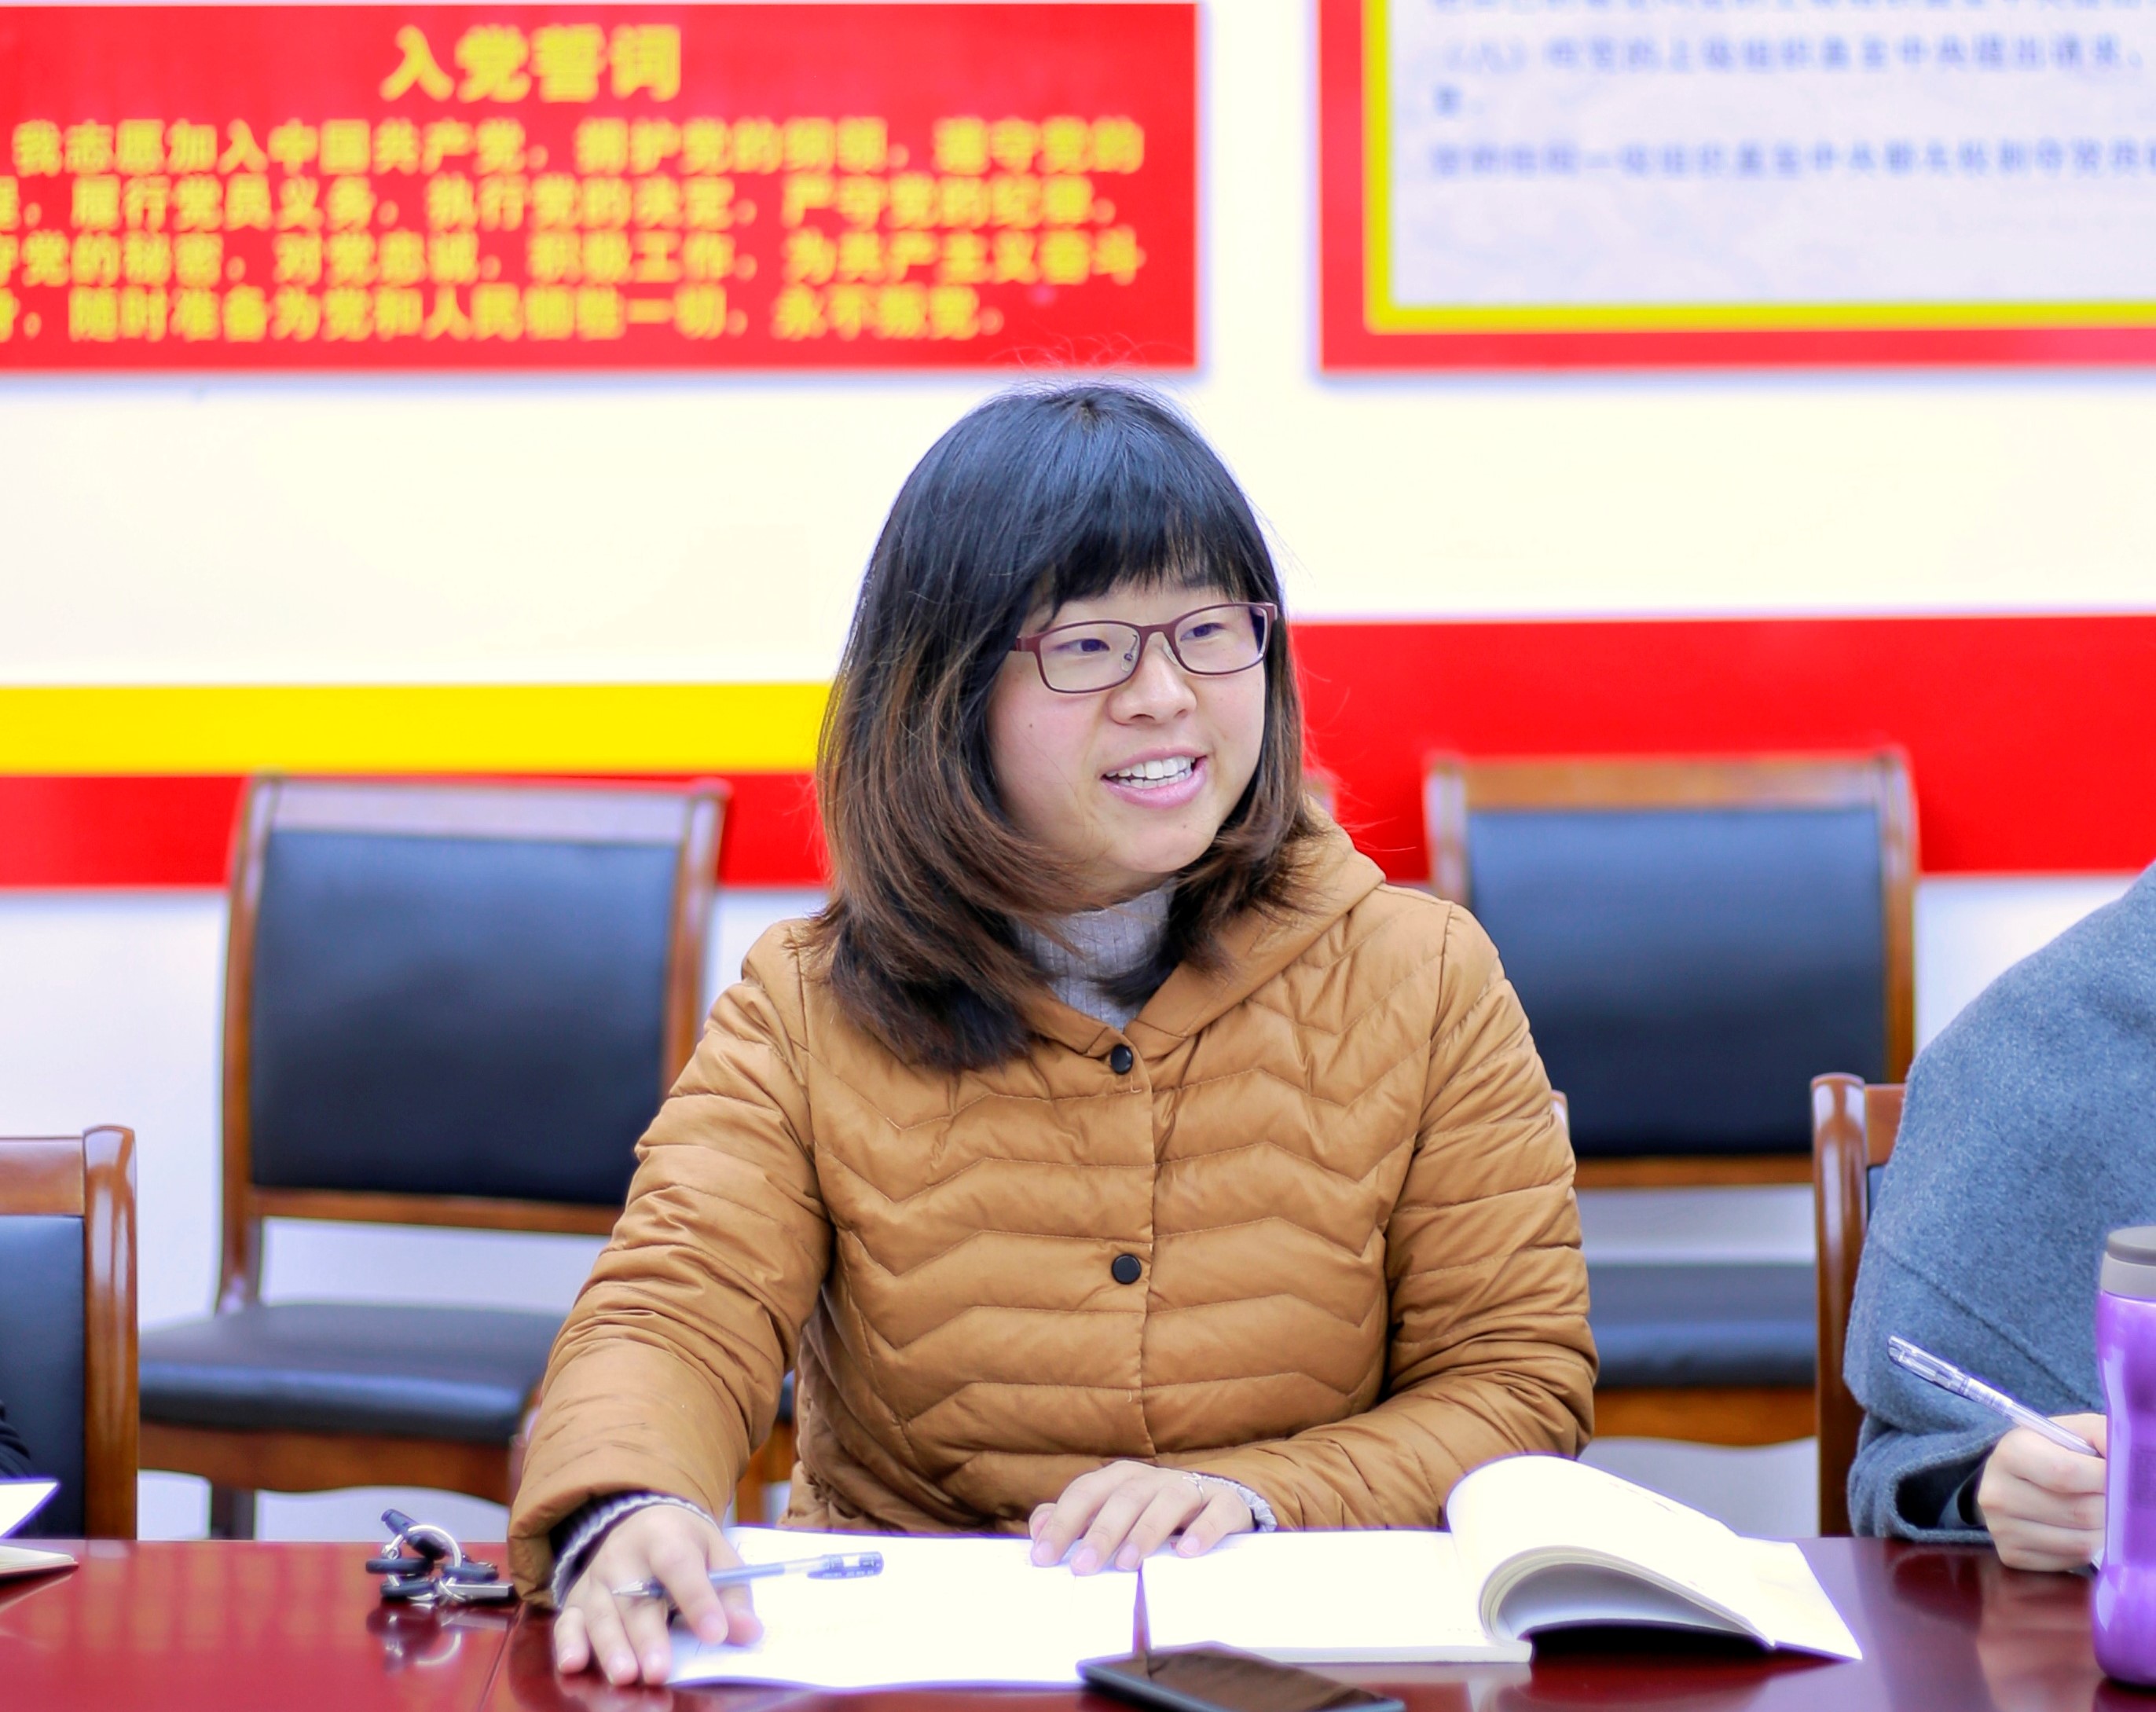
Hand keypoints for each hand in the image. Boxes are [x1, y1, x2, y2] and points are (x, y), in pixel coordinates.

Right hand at [554, 1503, 762, 1684]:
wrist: (641, 1523)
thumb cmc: (686, 1546)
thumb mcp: (716, 1554)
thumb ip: (732, 1594)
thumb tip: (747, 1631)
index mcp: (665, 1535)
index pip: (680, 1564)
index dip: (698, 1600)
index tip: (716, 1634)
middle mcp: (624, 1555)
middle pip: (635, 1598)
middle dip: (647, 1637)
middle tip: (659, 1671)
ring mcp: (596, 1578)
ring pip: (601, 1615)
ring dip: (612, 1647)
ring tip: (626, 1676)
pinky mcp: (576, 1600)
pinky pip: (567, 1622)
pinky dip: (568, 1644)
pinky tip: (573, 1665)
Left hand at [1029, 1460, 1253, 1573]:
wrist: (1221, 1506)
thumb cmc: (1155, 1516)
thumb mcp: (1114, 1516)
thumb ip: (1075, 1520)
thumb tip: (1039, 1528)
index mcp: (1122, 1479)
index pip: (1086, 1492)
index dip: (1063, 1522)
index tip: (1043, 1556)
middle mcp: (1155, 1479)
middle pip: (1124, 1497)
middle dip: (1101, 1532)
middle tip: (1082, 1567)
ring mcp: (1192, 1488)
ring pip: (1167, 1501)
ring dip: (1145, 1531)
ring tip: (1127, 1563)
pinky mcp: (1226, 1504)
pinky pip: (1215, 1512)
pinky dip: (1202, 1530)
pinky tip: (1186, 1552)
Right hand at [1976, 1414, 2107, 1571]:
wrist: (2015, 1479)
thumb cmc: (2055, 1453)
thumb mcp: (2076, 1432)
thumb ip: (2104, 1436)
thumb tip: (2127, 1463)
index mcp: (2011, 1452)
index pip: (2067, 1473)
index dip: (2106, 1478)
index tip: (2121, 1477)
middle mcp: (1997, 1492)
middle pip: (2080, 1512)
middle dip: (2110, 1507)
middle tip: (2114, 1497)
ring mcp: (2000, 1528)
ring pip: (2081, 1542)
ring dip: (2104, 1531)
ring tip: (2100, 1513)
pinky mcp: (2012, 1555)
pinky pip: (2070, 1561)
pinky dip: (2086, 1549)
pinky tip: (2080, 1530)